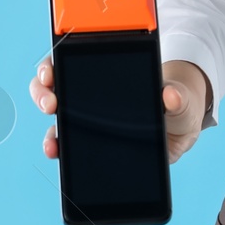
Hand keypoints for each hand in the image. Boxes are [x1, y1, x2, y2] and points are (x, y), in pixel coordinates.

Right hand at [29, 53, 211, 164]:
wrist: (181, 127)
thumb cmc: (176, 101)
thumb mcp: (180, 95)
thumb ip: (176, 96)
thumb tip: (170, 95)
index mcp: (104, 72)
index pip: (67, 59)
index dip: (52, 64)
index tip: (50, 72)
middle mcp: (88, 95)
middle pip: (52, 89)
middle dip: (43, 94)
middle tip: (50, 104)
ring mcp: (89, 122)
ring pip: (58, 125)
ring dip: (50, 134)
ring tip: (53, 146)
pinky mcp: (95, 148)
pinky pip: (72, 153)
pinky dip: (63, 158)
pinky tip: (64, 165)